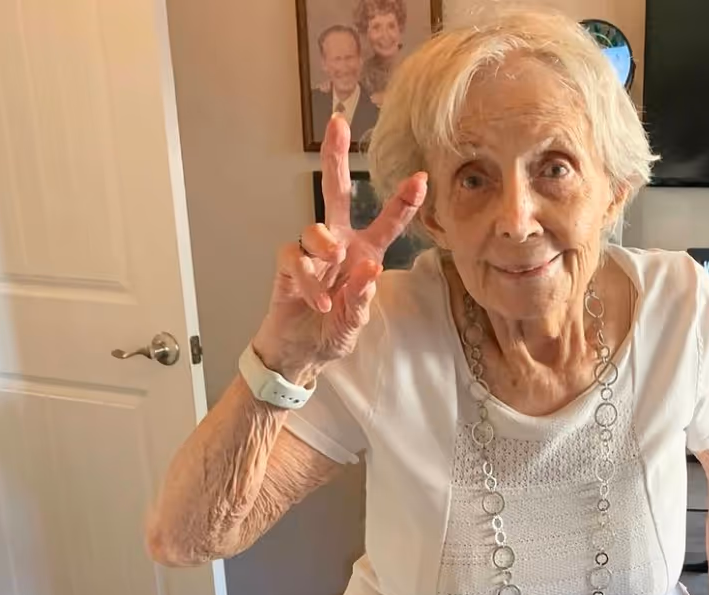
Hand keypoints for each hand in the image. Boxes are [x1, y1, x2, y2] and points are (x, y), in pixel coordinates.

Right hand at [252, 114, 426, 383]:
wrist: (299, 355)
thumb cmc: (330, 334)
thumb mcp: (355, 323)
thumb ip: (362, 299)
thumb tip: (369, 269)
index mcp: (364, 255)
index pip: (386, 224)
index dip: (403, 202)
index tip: (421, 177)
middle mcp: (338, 247)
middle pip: (335, 194)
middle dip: (335, 159)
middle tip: (337, 124)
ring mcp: (310, 255)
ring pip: (315, 229)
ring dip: (325, 244)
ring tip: (333, 267)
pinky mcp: (287, 269)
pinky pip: (294, 259)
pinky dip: (308, 280)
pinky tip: (320, 302)